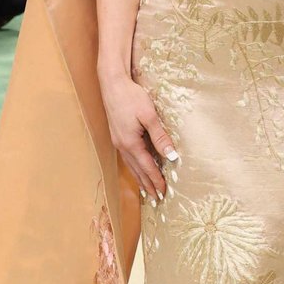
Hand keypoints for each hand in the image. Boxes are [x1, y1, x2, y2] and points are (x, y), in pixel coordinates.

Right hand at [98, 72, 177, 201]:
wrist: (112, 84)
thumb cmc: (132, 97)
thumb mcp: (149, 116)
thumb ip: (160, 137)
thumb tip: (171, 156)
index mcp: (131, 143)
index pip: (147, 167)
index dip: (156, 180)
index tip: (164, 192)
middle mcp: (122, 146)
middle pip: (138, 171)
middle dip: (148, 185)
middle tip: (157, 199)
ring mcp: (118, 141)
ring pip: (131, 166)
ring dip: (140, 179)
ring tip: (147, 190)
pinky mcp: (117, 136)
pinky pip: (127, 158)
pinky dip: (134, 168)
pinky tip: (137, 169)